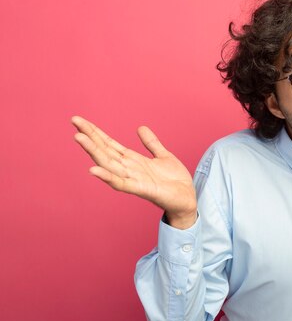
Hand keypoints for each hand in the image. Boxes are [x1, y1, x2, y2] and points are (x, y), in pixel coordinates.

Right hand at [72, 116, 196, 228]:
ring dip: (93, 151)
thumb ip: (151, 143)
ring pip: (109, 163)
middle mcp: (129, 169)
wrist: (187, 199)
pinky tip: (94, 170)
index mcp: (133, 160)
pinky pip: (121, 183)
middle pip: (105, 150)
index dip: (96, 132)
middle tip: (75, 122)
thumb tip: (140, 127)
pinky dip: (108, 177)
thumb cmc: (174, 181)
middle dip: (90, 137)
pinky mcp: (142, 190)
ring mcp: (133, 179)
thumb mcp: (163, 156)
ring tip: (79, 138)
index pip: (110, 144)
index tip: (80, 121)